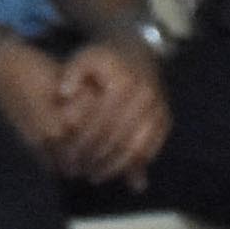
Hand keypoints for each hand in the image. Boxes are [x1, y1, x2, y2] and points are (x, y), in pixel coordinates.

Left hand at [45, 35, 171, 185]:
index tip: (69, 158)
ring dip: (117, 166)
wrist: (138, 52)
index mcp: (123, 82)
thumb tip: (62, 95)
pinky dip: (136, 163)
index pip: (100, 122)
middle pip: (119, 137)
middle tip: (82, 173)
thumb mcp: (83, 59)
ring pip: (138, 146)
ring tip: (97, 176)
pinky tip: (118, 172)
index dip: (85, 142)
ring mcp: (159, 108)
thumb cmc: (103, 59)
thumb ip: (70, 75)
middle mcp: (145, 96)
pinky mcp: (166, 118)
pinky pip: (152, 146)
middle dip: (100, 159)